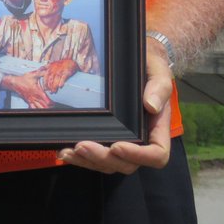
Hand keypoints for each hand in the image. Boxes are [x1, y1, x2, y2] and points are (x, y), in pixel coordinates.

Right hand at [3, 72, 51, 108]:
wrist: (14, 83)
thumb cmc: (23, 79)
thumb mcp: (33, 74)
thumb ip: (41, 73)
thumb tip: (48, 71)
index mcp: (36, 91)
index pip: (45, 99)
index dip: (50, 102)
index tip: (54, 103)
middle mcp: (34, 96)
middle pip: (42, 105)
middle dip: (48, 107)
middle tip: (52, 108)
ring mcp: (30, 100)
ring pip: (38, 107)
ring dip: (43, 109)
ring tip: (47, 110)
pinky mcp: (27, 101)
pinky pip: (32, 107)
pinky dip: (36, 109)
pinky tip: (38, 110)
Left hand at [41, 57, 78, 92]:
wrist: (70, 61)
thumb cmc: (60, 64)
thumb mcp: (51, 64)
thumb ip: (44, 67)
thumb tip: (37, 71)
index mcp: (50, 67)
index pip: (45, 76)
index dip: (44, 83)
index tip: (44, 89)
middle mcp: (54, 69)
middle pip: (50, 79)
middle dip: (49, 86)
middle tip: (50, 92)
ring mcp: (60, 70)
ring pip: (56, 79)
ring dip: (54, 86)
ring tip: (54, 92)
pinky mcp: (67, 71)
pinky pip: (63, 77)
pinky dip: (61, 82)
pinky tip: (60, 86)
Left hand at [57, 41, 173, 173]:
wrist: (132, 59)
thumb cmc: (148, 66)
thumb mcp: (157, 70)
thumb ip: (160, 87)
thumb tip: (151, 105)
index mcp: (157, 128)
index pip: (156, 155)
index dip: (138, 156)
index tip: (117, 146)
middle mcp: (140, 140)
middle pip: (126, 163)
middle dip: (103, 158)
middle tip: (82, 146)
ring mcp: (122, 141)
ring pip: (108, 164)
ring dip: (87, 162)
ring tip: (69, 151)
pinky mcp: (105, 137)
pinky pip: (95, 156)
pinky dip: (79, 157)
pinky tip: (64, 150)